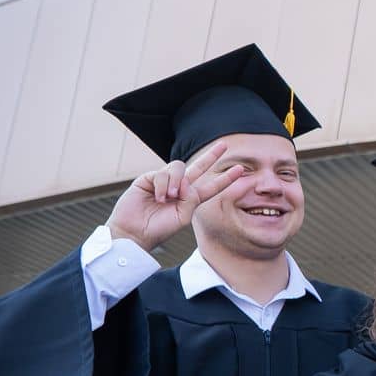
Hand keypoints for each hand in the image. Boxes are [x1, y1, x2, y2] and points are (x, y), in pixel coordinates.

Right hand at [107, 141, 246, 251]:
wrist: (135, 232)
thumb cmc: (159, 228)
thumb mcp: (183, 216)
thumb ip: (191, 198)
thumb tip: (186, 181)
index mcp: (190, 199)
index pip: (212, 186)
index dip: (225, 178)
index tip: (240, 169)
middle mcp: (179, 188)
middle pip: (198, 167)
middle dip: (211, 156)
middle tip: (224, 144)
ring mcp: (164, 182)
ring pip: (179, 167)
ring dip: (176, 182)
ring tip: (169, 198)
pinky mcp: (149, 178)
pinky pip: (162, 173)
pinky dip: (163, 185)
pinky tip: (158, 197)